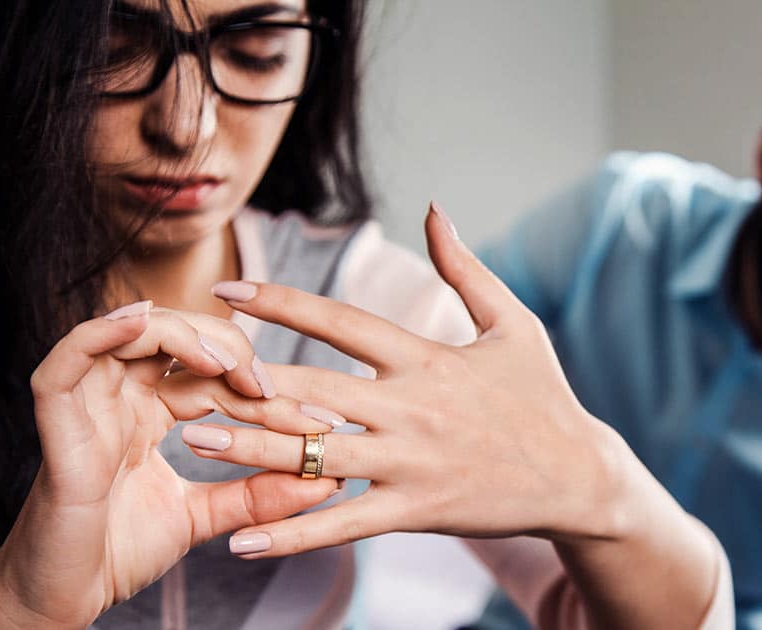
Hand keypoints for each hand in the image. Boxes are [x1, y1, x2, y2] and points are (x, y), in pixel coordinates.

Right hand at [0, 304, 338, 628]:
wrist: (61, 600)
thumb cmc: (119, 553)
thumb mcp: (205, 516)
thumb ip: (259, 495)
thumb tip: (327, 477)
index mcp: (150, 411)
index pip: (214, 376)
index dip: (266, 389)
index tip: (320, 422)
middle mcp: (119, 397)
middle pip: (177, 338)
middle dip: (233, 351)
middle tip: (271, 389)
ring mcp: (87, 403)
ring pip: (130, 332)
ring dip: (182, 335)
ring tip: (226, 364)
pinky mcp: (57, 422)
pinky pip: (68, 359)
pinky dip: (101, 333)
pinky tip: (142, 325)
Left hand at [194, 206, 642, 557]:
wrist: (579, 476)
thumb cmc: (543, 395)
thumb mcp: (513, 322)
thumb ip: (465, 268)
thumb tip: (433, 208)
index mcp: (427, 358)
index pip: (342, 322)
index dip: (282, 302)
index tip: (227, 290)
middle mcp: (411, 408)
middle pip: (313, 390)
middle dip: (244, 380)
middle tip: (182, 371)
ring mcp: (411, 463)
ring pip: (317, 456)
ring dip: (251, 449)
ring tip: (193, 443)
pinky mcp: (417, 511)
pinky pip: (343, 525)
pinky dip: (293, 533)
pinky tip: (244, 542)